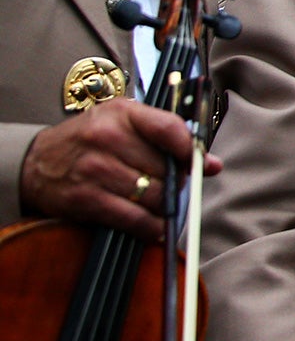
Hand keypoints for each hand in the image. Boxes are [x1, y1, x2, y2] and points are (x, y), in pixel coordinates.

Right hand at [21, 99, 221, 240]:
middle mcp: (108, 138)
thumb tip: (212, 165)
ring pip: (154, 195)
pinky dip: (150, 227)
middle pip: (166, 168)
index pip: (170, 129)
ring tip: (156, 202)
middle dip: (175, 182)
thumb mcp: (124, 123)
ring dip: (163, 205)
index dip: (191, 150)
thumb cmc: (90, 140)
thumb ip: (168, 138)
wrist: (36, 163)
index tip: (199, 163)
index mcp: (123, 113)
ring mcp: (95, 169)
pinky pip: (134, 218)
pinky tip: (152, 225)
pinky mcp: (86, 199)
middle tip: (169, 185)